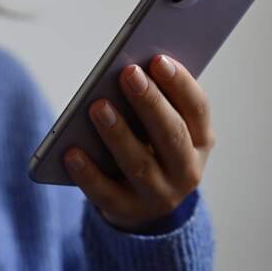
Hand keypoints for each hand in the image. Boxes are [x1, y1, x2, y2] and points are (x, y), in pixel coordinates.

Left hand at [63, 55, 214, 230]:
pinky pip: (106, 193)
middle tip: (128, 73)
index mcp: (201, 139)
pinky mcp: (128, 211)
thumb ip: (154, 101)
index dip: (180, 84)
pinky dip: (88, 173)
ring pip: (139, 164)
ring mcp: (159, 195)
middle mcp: (187, 170)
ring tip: (97, 106)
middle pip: (171, 135)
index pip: (197, 109)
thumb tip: (127, 71)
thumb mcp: (161, 125)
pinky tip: (70, 152)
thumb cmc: (149, 145)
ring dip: (119, 134)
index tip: (158, 59)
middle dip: (150, 102)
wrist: (144, 201)